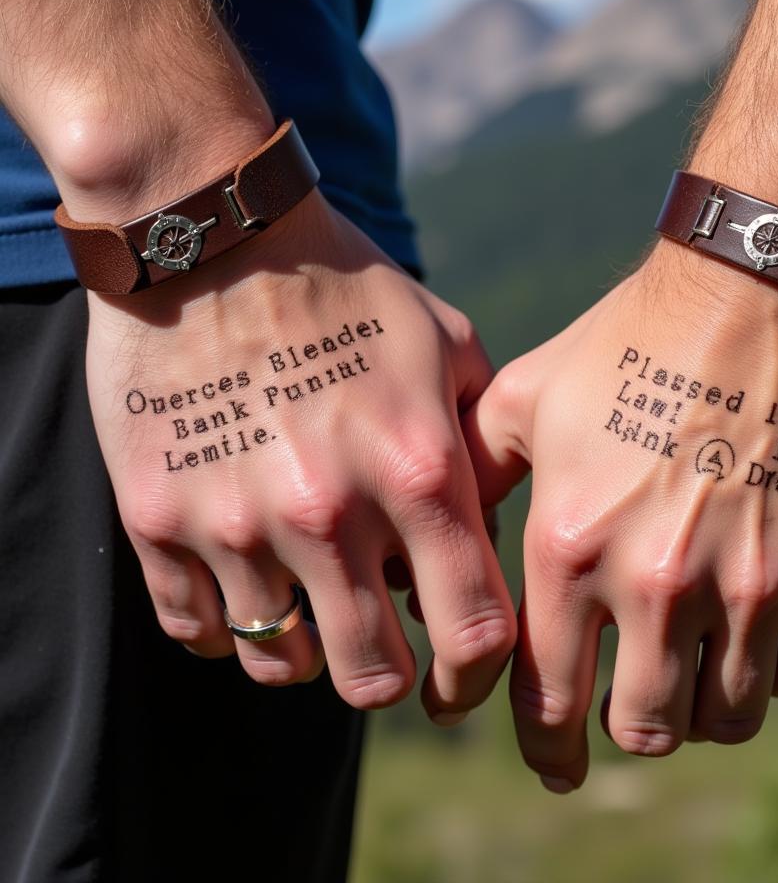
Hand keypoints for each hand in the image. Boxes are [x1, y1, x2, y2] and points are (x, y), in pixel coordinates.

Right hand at [86, 191, 515, 719]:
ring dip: (307, 650)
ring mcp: (235, 520)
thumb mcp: (447, 343)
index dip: (478, 673)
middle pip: (372, 676)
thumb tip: (485, 532)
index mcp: (417, 468)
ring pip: (279, 663)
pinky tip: (246, 582)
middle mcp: (329, 509)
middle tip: (385, 648)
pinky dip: (229, 625)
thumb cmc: (347, 287)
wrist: (214, 236)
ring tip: (311, 604)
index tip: (462, 674)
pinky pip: (196, 628)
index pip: (475, 630)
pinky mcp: (158, 516)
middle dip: (389, 676)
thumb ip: (483, 444)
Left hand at [466, 241, 777, 789]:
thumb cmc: (635, 336)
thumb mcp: (531, 395)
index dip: (545, 748)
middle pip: (644, 729)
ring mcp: (755, 581)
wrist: (766, 283)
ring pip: (730, 716)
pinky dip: (777, 667)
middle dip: (629, 731)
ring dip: (706, 707)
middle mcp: (659, 580)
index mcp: (573, 544)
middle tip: (629, 712)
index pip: (547, 700)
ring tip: (696, 668)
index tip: (552, 764)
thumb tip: (445, 546)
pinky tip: (759, 625)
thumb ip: (479, 479)